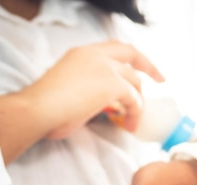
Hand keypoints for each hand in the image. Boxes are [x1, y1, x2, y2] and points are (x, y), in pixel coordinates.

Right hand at [22, 40, 163, 138]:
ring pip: (135, 82)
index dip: (130, 57)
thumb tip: (100, 105)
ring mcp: (105, 68)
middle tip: (159, 80)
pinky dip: (135, 113)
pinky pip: (134, 99)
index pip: (114, 48)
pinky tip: (129, 124)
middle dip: (149, 68)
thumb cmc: (43, 108)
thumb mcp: (67, 90)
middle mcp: (95, 55)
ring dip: (137, 103)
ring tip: (132, 121)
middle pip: (132, 55)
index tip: (140, 66)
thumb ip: (86, 90)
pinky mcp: (112, 84)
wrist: (37, 109)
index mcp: (81, 53)